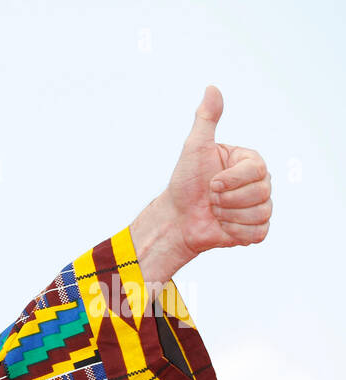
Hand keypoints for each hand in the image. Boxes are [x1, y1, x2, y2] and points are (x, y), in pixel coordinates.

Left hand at [164, 86, 272, 257]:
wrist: (177, 218)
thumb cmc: (185, 183)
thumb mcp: (194, 148)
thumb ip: (206, 119)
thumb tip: (212, 88)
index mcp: (250, 162)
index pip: (257, 170)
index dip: (230, 181)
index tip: (211, 182)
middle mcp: (260, 182)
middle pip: (261, 192)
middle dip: (226, 200)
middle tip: (210, 198)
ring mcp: (260, 206)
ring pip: (260, 213)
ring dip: (229, 216)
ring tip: (215, 211)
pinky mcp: (256, 229)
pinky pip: (257, 232)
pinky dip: (235, 232)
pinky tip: (222, 226)